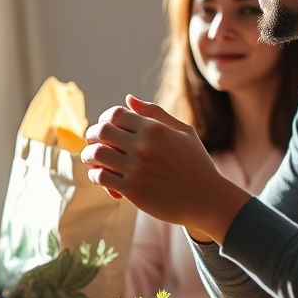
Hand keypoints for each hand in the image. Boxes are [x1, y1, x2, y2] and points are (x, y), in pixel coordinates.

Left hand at [81, 95, 249, 242]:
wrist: (208, 199)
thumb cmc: (196, 165)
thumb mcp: (183, 132)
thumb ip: (155, 113)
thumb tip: (128, 98)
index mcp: (155, 129)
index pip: (115, 114)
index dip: (105, 119)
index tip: (105, 128)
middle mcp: (144, 146)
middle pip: (101, 131)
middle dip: (91, 136)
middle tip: (93, 143)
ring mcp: (138, 168)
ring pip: (97, 154)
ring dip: (89, 156)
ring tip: (92, 160)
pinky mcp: (134, 190)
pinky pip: (101, 177)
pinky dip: (95, 176)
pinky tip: (101, 177)